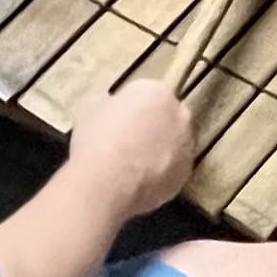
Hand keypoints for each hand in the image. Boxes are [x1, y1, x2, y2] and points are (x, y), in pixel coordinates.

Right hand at [66, 79, 193, 219]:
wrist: (108, 181)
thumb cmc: (97, 138)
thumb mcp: (89, 108)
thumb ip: (107, 105)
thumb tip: (110, 112)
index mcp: (158, 92)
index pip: (148, 95)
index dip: (131, 109)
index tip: (117, 120)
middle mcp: (180, 116)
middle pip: (166, 118)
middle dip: (152, 127)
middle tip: (127, 142)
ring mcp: (186, 148)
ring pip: (173, 147)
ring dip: (158, 152)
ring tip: (131, 167)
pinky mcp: (184, 177)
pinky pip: (170, 172)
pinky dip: (158, 176)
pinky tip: (137, 184)